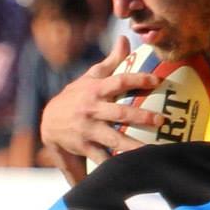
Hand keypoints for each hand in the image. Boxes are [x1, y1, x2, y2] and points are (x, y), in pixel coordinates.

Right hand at [37, 40, 165, 163]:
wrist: (48, 122)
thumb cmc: (76, 97)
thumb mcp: (90, 77)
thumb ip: (111, 61)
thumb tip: (125, 39)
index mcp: (96, 90)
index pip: (120, 80)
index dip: (138, 78)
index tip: (157, 80)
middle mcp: (93, 109)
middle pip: (120, 112)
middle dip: (141, 116)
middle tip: (161, 120)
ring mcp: (88, 129)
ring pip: (113, 138)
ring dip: (133, 146)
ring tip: (152, 152)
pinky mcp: (84, 146)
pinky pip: (101, 157)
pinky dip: (114, 165)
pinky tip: (131, 170)